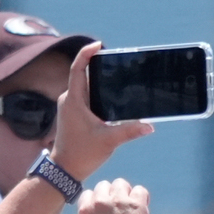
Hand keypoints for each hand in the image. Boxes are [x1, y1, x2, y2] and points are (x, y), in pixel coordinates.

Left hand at [50, 44, 155, 183]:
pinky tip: (111, 98)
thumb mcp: (109, 141)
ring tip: (116, 77)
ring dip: (98, 81)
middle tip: (115, 61)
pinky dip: (96, 93)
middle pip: (82, 75)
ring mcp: (70, 107)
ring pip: (84, 87)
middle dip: (97, 66)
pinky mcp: (73, 114)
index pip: (77, 69)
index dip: (86, 54)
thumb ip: (129, 131)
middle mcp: (69, 100)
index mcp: (74, 100)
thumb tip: (149, 126)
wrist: (64, 169)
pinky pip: (85, 97)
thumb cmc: (82, 154)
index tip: (98, 45)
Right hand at [75, 179, 153, 213]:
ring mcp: (118, 201)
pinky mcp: (136, 204)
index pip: (89, 194)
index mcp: (85, 210)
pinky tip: (143, 207)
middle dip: (111, 195)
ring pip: (121, 183)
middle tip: (120, 210)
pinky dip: (142, 197)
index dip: (98, 202)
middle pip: (104, 186)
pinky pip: (140, 190)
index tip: (105, 211)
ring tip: (131, 207)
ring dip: (126, 193)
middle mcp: (100, 201)